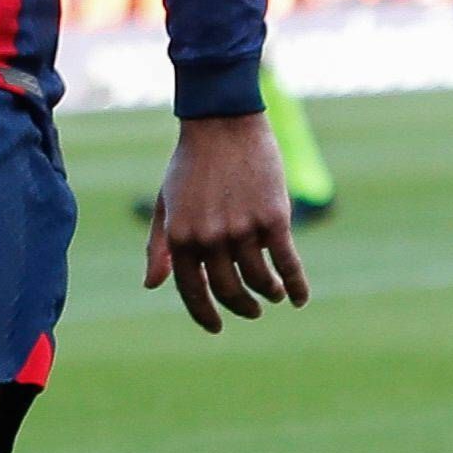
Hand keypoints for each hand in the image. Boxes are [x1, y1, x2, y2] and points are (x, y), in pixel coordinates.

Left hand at [144, 107, 309, 330]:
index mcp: (181, 237)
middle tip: (252, 311)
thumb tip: (153, 285)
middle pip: (229, 290)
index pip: (192, 291)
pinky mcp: (273, 218)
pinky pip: (288, 263)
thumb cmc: (191, 164)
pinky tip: (300, 298)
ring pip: (260, 280)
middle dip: (242, 307)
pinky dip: (296, 285)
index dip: (205, 315)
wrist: (223, 125)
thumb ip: (159, 246)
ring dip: (269, 294)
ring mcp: (243, 229)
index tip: (216, 327)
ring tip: (273, 295)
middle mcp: (210, 238)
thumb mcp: (165, 205)